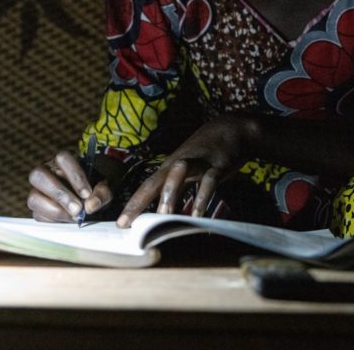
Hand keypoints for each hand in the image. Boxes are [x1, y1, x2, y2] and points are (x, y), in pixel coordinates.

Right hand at [26, 150, 112, 221]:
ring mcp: (38, 191)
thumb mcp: (105, 190)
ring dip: (55, 210)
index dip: (74, 176)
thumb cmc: (96, 191)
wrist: (90, 204)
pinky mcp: (37, 209)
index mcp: (63, 162)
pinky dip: (53, 221)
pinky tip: (68, 221)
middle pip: (39, 175)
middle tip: (77, 209)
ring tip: (74, 218)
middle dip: (59, 194)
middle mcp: (46, 173)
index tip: (87, 194)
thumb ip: (102, 194)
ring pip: (33, 198)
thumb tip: (89, 206)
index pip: (62, 159)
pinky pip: (37, 216)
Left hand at [115, 114, 257, 226]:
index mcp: (170, 168)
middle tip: (125, 222)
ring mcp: (197, 163)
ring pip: (178, 175)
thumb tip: (165, 215)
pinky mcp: (218, 165)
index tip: (120, 223)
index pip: (147, 187)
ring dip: (169, 194)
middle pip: (154, 181)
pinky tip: (198, 214)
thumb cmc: (207, 154)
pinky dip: (203, 197)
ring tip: (162, 215)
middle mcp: (179, 165)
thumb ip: (179, 192)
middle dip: (138, 201)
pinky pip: (208, 181)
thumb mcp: (189, 171)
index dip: (133, 204)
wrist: (233, 129)